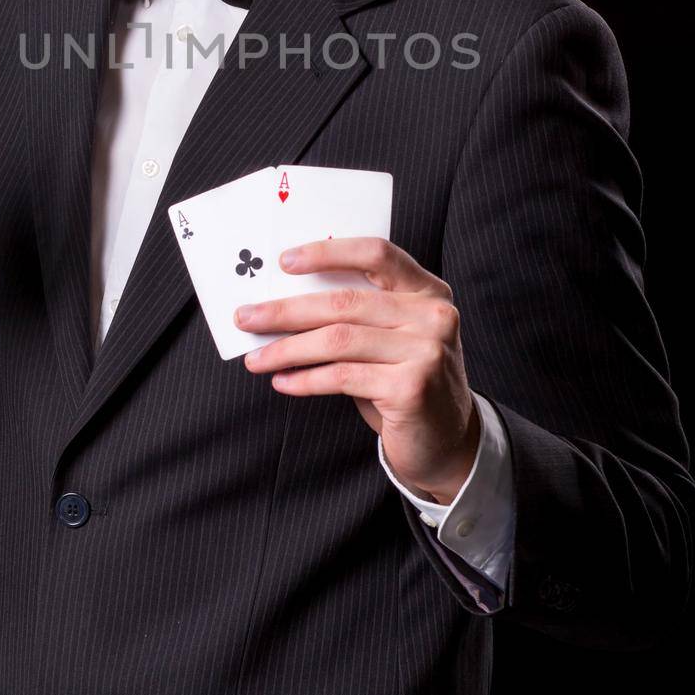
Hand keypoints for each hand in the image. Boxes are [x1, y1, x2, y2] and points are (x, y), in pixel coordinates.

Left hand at [234, 237, 479, 503]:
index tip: (285, 262)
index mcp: (428, 291)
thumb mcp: (392, 338)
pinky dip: (305, 379)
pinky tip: (283, 381)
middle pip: (345, 302)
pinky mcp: (412, 387)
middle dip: (286, 310)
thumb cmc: (406, 382)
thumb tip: (285, 302)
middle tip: (246, 317)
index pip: (376, 254)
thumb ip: (359, 313)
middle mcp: (433, 315)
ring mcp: (427, 351)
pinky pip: (343, 377)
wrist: (448, 442)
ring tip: (256, 358)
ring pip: (338, 340)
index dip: (328, 253)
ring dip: (288, 348)